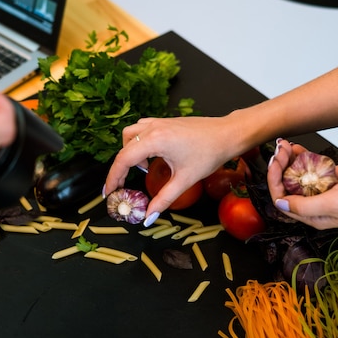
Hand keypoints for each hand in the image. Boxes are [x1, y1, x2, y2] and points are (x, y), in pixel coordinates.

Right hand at [104, 115, 242, 221]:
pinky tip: (151, 156)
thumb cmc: (210, 153)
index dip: (113, 178)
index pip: (123, 160)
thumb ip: (164, 199)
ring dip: (128, 152)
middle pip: (123, 148)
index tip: (109, 192)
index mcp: (155, 140)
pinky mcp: (164, 122)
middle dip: (119, 169)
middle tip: (120, 187)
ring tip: (141, 169)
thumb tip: (148, 216)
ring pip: (130, 135)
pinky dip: (139, 143)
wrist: (228, 134)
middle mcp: (152, 128)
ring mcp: (158, 122)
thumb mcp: (185, 179)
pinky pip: (142, 129)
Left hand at [268, 139, 337, 228]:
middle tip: (280, 151)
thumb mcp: (332, 205)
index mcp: (312, 215)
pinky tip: (297, 148)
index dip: (274, 181)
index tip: (275, 164)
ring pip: (297, 174)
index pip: (282, 199)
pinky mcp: (331, 176)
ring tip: (286, 145)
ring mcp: (322, 188)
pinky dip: (303, 157)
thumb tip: (280, 204)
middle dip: (280, 167)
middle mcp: (314, 202)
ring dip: (289, 160)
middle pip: (287, 184)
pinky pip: (311, 166)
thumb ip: (304, 206)